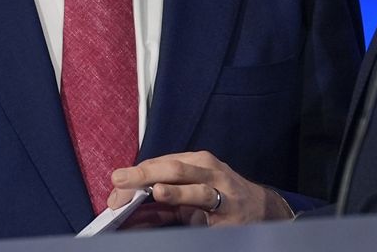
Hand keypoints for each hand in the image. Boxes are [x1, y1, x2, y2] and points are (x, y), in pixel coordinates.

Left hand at [107, 150, 293, 226]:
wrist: (260, 209)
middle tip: (120, 181)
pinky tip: (180, 211)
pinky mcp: (228, 213)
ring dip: (172, 191)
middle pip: (174, 168)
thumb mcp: (193, 193)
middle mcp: (209, 172)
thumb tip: (129, 209)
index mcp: (197, 162)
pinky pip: (207, 213)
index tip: (116, 185)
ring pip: (195, 186)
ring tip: (154, 190)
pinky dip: (191, 212)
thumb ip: (163, 200)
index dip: (137, 173)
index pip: (161, 163)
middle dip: (145, 174)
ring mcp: (221, 191)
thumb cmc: (221, 197)